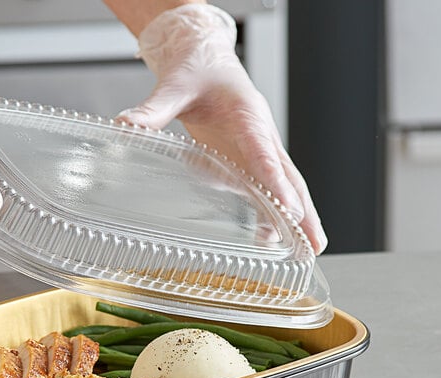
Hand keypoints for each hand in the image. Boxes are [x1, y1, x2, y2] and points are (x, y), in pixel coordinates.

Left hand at [117, 5, 326, 253]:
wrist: (206, 60)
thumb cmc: (197, 71)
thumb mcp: (174, 86)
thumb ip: (154, 109)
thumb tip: (124, 127)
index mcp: (247, 116)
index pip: (263, 154)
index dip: (275, 184)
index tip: (289, 210)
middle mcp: (260, 137)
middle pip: (288, 178)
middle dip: (303, 213)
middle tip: (315, 245)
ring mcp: (256, 151)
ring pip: (283, 187)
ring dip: (296, 219)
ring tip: (307, 252)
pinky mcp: (246, 160)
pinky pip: (263, 188)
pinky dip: (271, 213)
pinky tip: (270, 237)